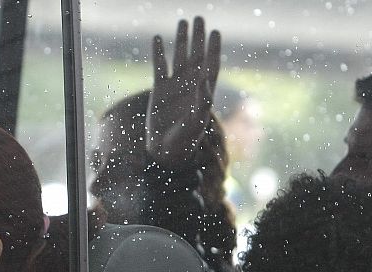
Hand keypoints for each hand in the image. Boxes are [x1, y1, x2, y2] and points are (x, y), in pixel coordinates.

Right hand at [146, 16, 220, 167]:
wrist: (165, 152)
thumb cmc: (184, 142)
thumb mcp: (195, 124)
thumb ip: (202, 103)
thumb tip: (206, 81)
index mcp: (203, 92)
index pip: (211, 65)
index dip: (214, 49)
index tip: (215, 32)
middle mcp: (190, 86)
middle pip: (197, 56)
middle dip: (199, 38)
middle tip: (200, 18)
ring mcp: (174, 87)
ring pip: (179, 58)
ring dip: (181, 40)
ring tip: (182, 22)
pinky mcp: (159, 91)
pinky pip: (159, 67)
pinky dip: (157, 53)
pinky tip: (156, 38)